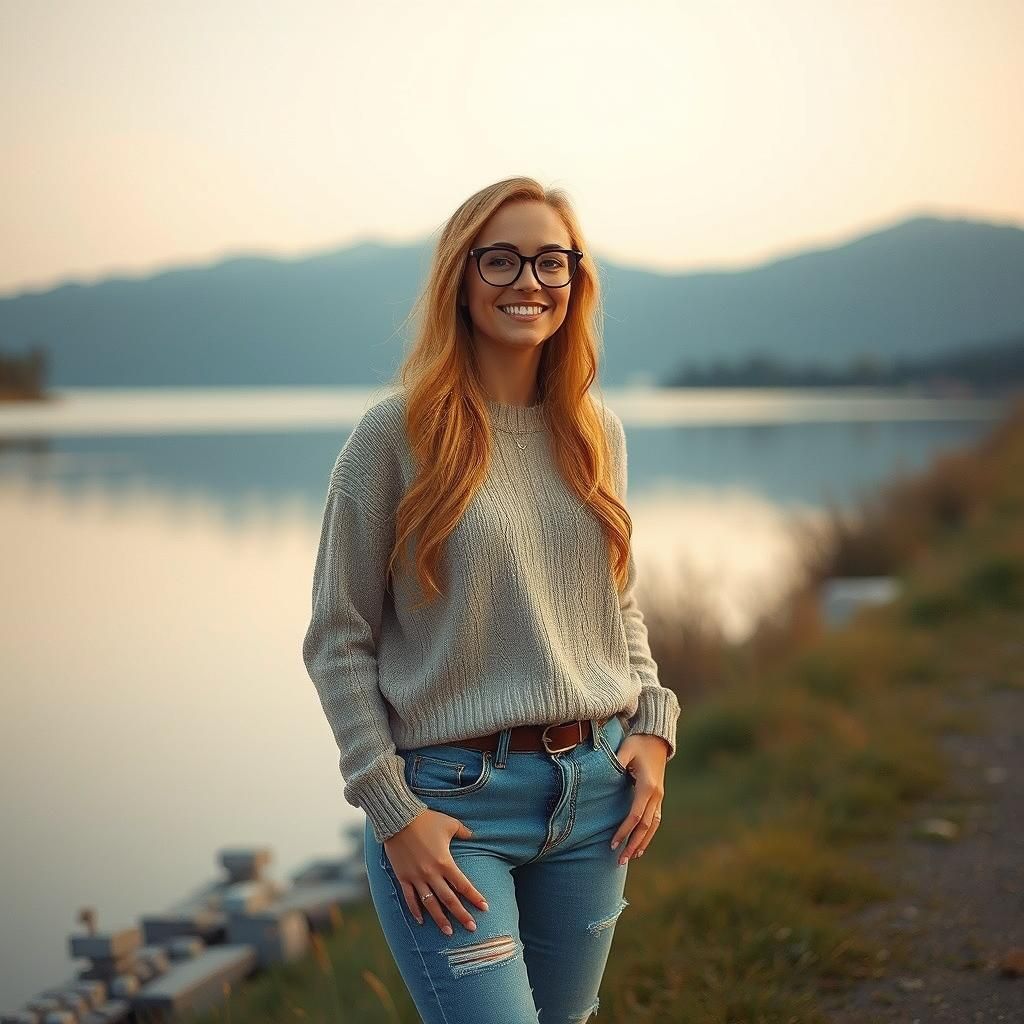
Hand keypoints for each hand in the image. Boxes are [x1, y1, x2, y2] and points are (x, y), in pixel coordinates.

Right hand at [382, 809, 489, 935]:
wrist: (398, 819)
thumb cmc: (426, 820)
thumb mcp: (449, 823)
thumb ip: (464, 832)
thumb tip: (474, 835)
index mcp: (445, 862)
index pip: (463, 885)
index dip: (475, 897)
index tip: (484, 908)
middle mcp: (431, 874)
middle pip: (449, 900)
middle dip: (461, 915)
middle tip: (472, 928)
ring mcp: (416, 877)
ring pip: (430, 904)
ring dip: (440, 919)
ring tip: (449, 932)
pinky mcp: (403, 877)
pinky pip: (410, 898)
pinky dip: (415, 911)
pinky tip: (421, 921)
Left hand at [609, 734, 668, 863]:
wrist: (657, 738)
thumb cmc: (638, 743)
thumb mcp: (626, 749)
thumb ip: (616, 761)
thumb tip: (602, 773)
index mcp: (647, 786)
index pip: (635, 816)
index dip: (624, 831)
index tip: (613, 843)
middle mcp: (656, 795)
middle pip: (645, 826)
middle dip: (633, 844)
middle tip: (620, 860)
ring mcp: (659, 797)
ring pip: (653, 826)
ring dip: (642, 843)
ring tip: (631, 857)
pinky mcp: (658, 796)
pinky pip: (654, 820)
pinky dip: (648, 834)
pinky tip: (641, 845)